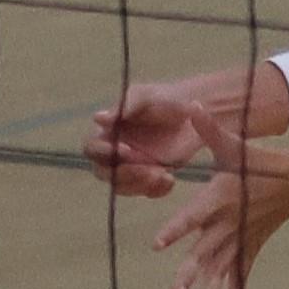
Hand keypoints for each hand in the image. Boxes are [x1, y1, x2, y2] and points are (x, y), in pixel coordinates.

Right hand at [85, 81, 203, 197]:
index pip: (91, 147)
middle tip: (148, 169)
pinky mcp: (151, 176)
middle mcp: (115, 152)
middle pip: (103, 173)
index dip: (102, 152)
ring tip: (164, 174)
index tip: (125, 149)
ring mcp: (132, 166)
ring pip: (123, 186)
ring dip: (140, 185)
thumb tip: (97, 118)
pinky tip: (171, 180)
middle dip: (124, 174)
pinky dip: (157, 190)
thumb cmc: (165, 98)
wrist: (197, 112)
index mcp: (107, 131)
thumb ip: (124, 107)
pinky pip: (146, 191)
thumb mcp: (146, 97)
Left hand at [154, 106, 288, 288]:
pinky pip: (240, 274)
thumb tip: (191, 105)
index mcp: (220, 198)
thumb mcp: (233, 145)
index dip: (175, 230)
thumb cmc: (258, 161)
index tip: (157, 244)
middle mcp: (229, 223)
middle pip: (206, 252)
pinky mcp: (250, 247)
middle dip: (191, 273)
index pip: (193, 215)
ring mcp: (241, 238)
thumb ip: (209, 129)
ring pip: (221, 269)